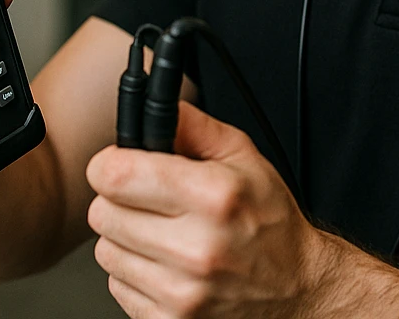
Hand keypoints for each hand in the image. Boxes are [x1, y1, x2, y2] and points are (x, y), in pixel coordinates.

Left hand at [86, 102, 336, 318]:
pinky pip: (118, 287)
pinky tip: (165, 265)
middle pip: (102, 213)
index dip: (109, 164)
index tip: (119, 165)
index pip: (116, 175)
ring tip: (161, 235)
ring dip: (125, 240)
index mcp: (213, 197)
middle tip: (149, 202)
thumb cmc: (269, 223)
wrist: (296, 289)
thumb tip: (155, 106)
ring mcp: (182, 292)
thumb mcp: (244, 157)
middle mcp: (197, 248)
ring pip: (106, 252)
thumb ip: (193, 126)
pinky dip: (134, 274)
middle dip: (118, 201)